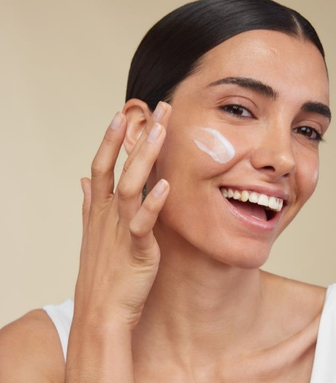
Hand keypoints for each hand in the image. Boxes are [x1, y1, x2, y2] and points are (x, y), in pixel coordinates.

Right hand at [74, 101, 170, 330]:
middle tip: (158, 108)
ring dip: (143, 158)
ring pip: (129, 187)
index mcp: (99, 210)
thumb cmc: (101, 273)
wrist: (100, 313)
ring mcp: (120, 231)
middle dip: (136, 135)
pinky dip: (152, 204)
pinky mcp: (136, 251)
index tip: (122, 114)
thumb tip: (84, 182)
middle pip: (118, 166)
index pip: (101, 165)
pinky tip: (165, 185)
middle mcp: (107, 215)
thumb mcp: (92, 234)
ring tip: (160, 131)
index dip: (110, 139)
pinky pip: (142, 224)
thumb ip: (89, 205)